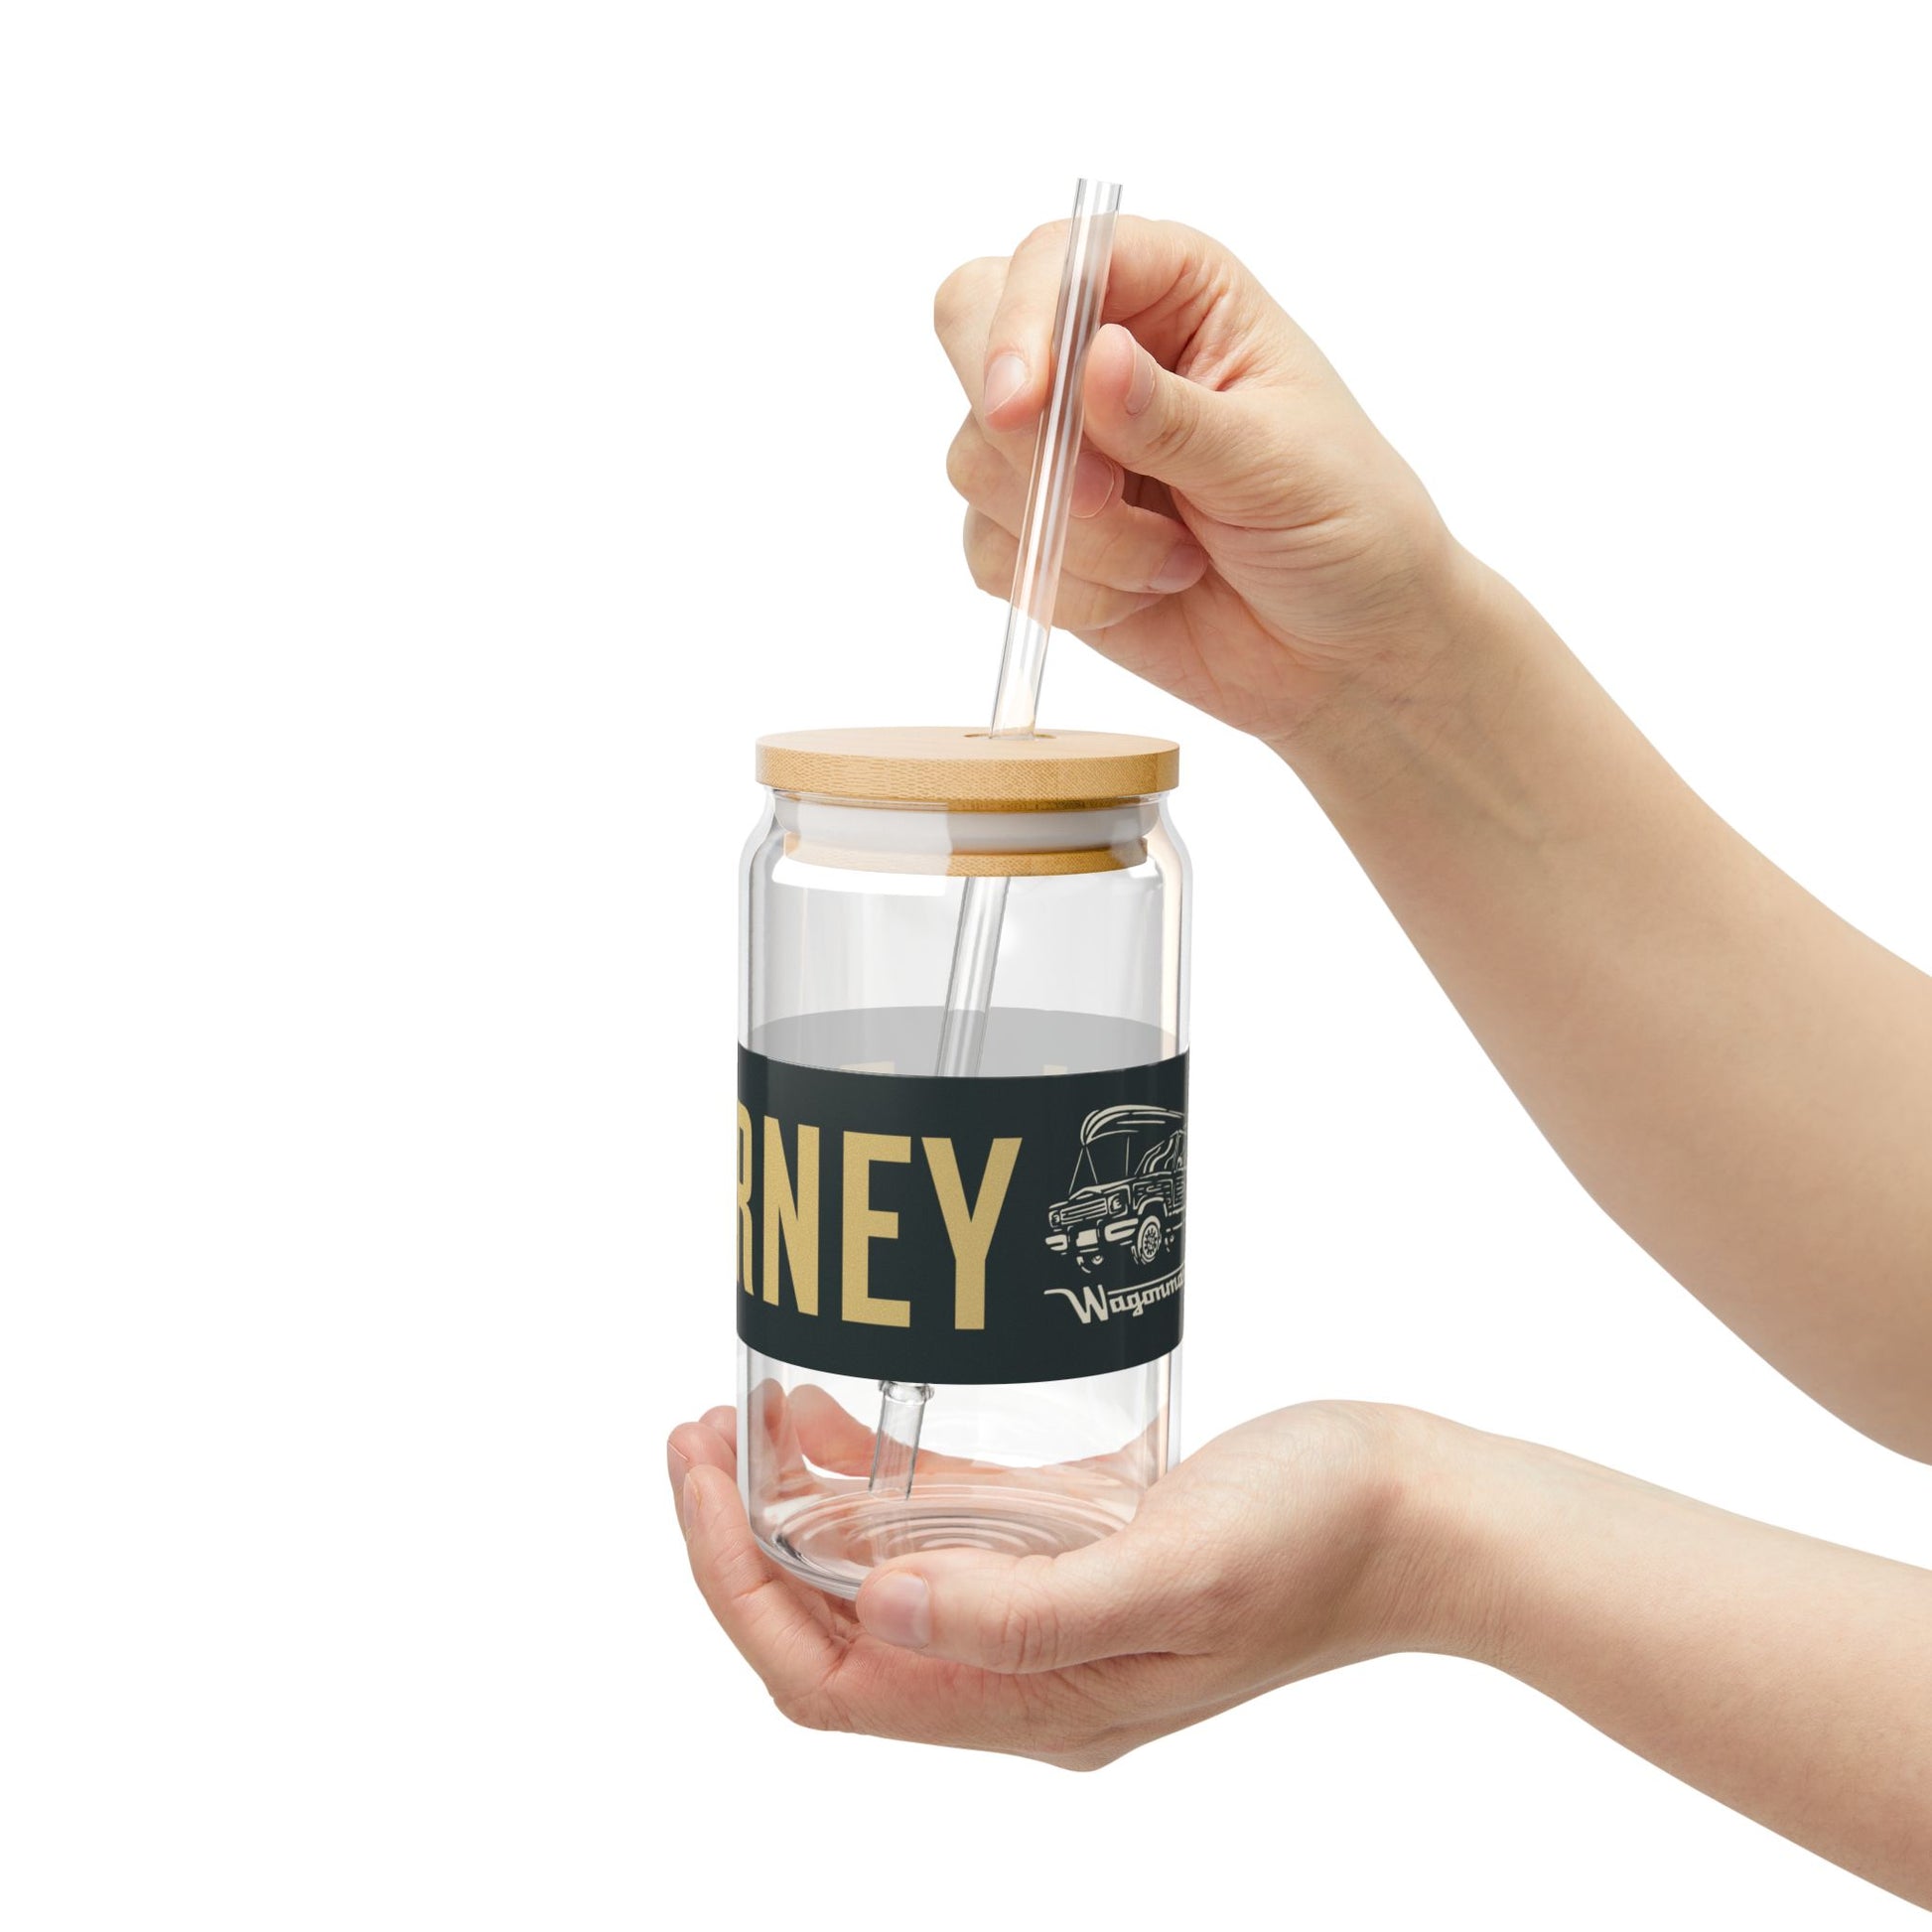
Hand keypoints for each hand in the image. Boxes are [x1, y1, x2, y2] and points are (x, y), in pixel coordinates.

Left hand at [667, 1400, 1453, 1767]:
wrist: (1417, 1512)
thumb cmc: (1316, 1541)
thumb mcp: (1175, 1575)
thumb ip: (1026, 1611)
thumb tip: (873, 1613)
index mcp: (1032, 1705)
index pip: (831, 1680)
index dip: (739, 1590)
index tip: (698, 1479)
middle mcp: (1021, 1671)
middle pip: (832, 1633)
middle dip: (743, 1543)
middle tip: (698, 1433)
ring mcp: (1044, 1610)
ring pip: (875, 1580)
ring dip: (796, 1509)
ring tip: (740, 1416)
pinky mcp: (1072, 1548)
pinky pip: (940, 1532)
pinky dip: (873, 1484)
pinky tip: (840, 1418)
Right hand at [935, 216, 1474, 746]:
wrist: (1346, 649)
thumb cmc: (1345, 527)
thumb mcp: (1276, 463)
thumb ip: (1175, 418)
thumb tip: (1094, 359)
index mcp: (1174, 290)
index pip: (1055, 259)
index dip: (1022, 322)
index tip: (1023, 407)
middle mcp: (1101, 351)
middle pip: (971, 331)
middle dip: (1020, 431)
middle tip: (1096, 496)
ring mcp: (1062, 446)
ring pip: (976, 460)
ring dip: (1073, 533)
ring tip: (1175, 560)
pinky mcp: (1040, 534)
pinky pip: (990, 551)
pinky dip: (1065, 588)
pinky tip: (1148, 592)